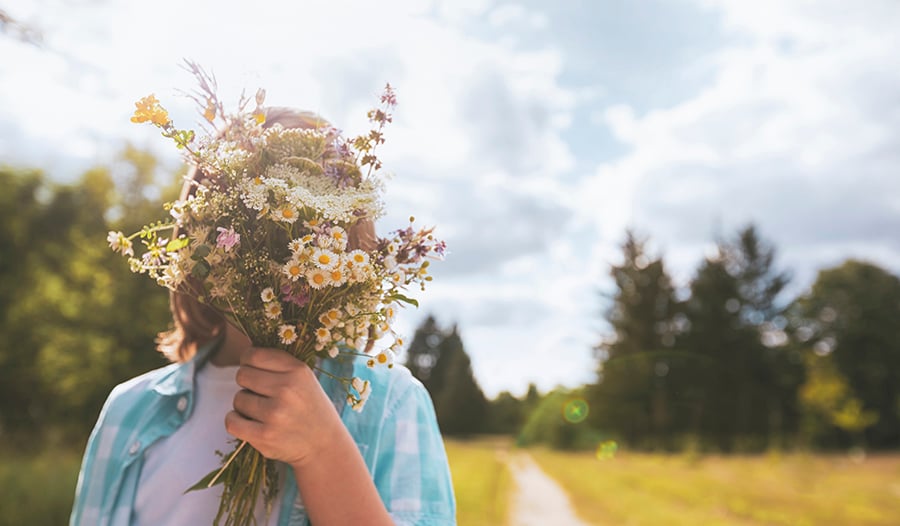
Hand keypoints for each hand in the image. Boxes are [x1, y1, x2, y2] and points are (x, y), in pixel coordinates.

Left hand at [225, 347, 344, 467]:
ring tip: (263, 412)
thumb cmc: (308, 406)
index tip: (252, 369)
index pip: (253, 355)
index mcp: (297, 371)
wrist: (324, 443)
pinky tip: (248, 423)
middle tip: (261, 394)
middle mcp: (287, 390)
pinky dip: (235, 421)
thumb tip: (244, 352)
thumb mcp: (304, 378)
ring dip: (245, 405)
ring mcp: (275, 414)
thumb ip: (277, 364)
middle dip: (247, 384)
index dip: (247, 361)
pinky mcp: (264, 437)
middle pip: (242, 375)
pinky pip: (231, 421)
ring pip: (238, 399)